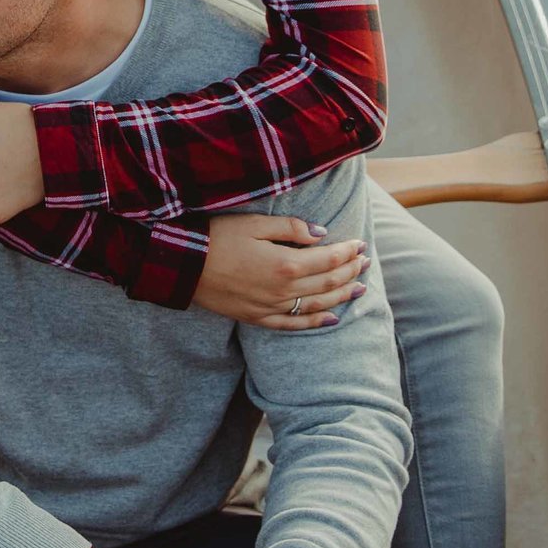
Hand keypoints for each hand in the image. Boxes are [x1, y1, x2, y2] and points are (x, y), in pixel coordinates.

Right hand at [190, 213, 367, 329]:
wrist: (182, 266)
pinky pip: (292, 324)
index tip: (360, 244)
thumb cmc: (217, 237)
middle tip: (365, 263)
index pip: (328, 259)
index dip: (347, 252)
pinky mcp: (257, 317)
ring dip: (341, 296)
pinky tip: (331, 319)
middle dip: (349, 271)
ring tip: (359, 288)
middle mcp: (282, 290)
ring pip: (316, 305)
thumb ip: (291, 228)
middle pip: (327, 283)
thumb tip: (321, 234)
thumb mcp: (254, 223)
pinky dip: (314, 322)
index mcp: (285, 263)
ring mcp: (270, 307)